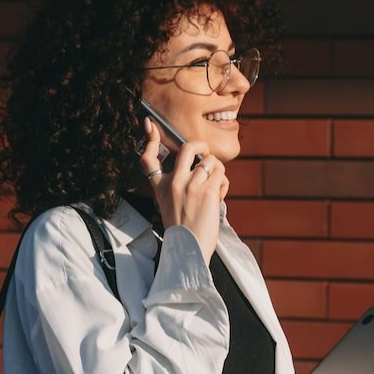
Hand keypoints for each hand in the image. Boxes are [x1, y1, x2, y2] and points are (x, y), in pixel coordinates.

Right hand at [140, 119, 228, 263]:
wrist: (188, 249)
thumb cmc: (182, 229)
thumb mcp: (169, 204)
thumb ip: (176, 184)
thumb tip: (196, 165)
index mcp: (160, 186)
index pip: (148, 158)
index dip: (150, 138)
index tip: (150, 124)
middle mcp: (173, 182)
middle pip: (187, 147)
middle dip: (201, 146)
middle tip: (205, 154)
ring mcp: (190, 184)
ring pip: (211, 161)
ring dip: (217, 171)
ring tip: (215, 186)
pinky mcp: (207, 191)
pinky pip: (221, 174)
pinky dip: (224, 183)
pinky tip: (219, 196)